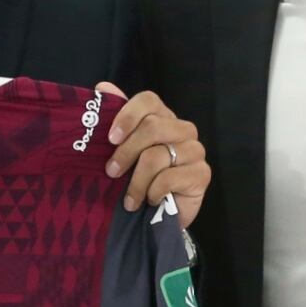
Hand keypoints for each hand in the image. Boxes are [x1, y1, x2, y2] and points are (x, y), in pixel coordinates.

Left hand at [100, 83, 208, 227]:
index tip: (110, 138)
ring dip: (136, 182)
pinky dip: (153, 192)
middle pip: (153, 127)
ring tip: (129, 199)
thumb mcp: (121, 151)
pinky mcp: (202, 174)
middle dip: (126, 153)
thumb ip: (115, 120)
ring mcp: (195, 151)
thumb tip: (103, 87)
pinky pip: (169, 178)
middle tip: (111, 172)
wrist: (157, 218)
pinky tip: (151, 201)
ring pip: (157, 156)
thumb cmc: (139, 180)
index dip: (128, 115)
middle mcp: (182, 130)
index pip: (149, 100)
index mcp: (163, 118)